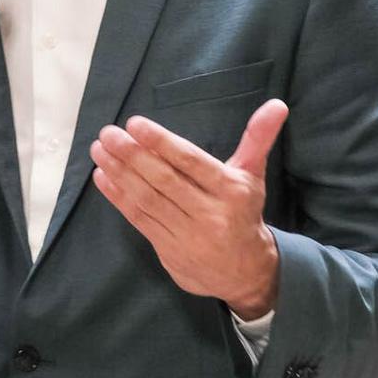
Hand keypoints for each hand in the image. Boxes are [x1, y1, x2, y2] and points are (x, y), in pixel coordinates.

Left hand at [90, 99, 288, 319]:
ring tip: (100, 150)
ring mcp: (187, 235)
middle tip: (108, 133)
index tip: (135, 124)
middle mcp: (210, 214)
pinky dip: (118, 197)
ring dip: (119, 173)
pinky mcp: (168, 251)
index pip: (191, 162)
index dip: (162, 143)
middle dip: (132, 155)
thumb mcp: (253, 176)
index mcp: (231, 191)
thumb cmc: (243, 212)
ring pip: (147, 200)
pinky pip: (139, 220)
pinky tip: (103, 176)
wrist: (246, 272)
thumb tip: (277, 104)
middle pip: (164, 181)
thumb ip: (257, 138)